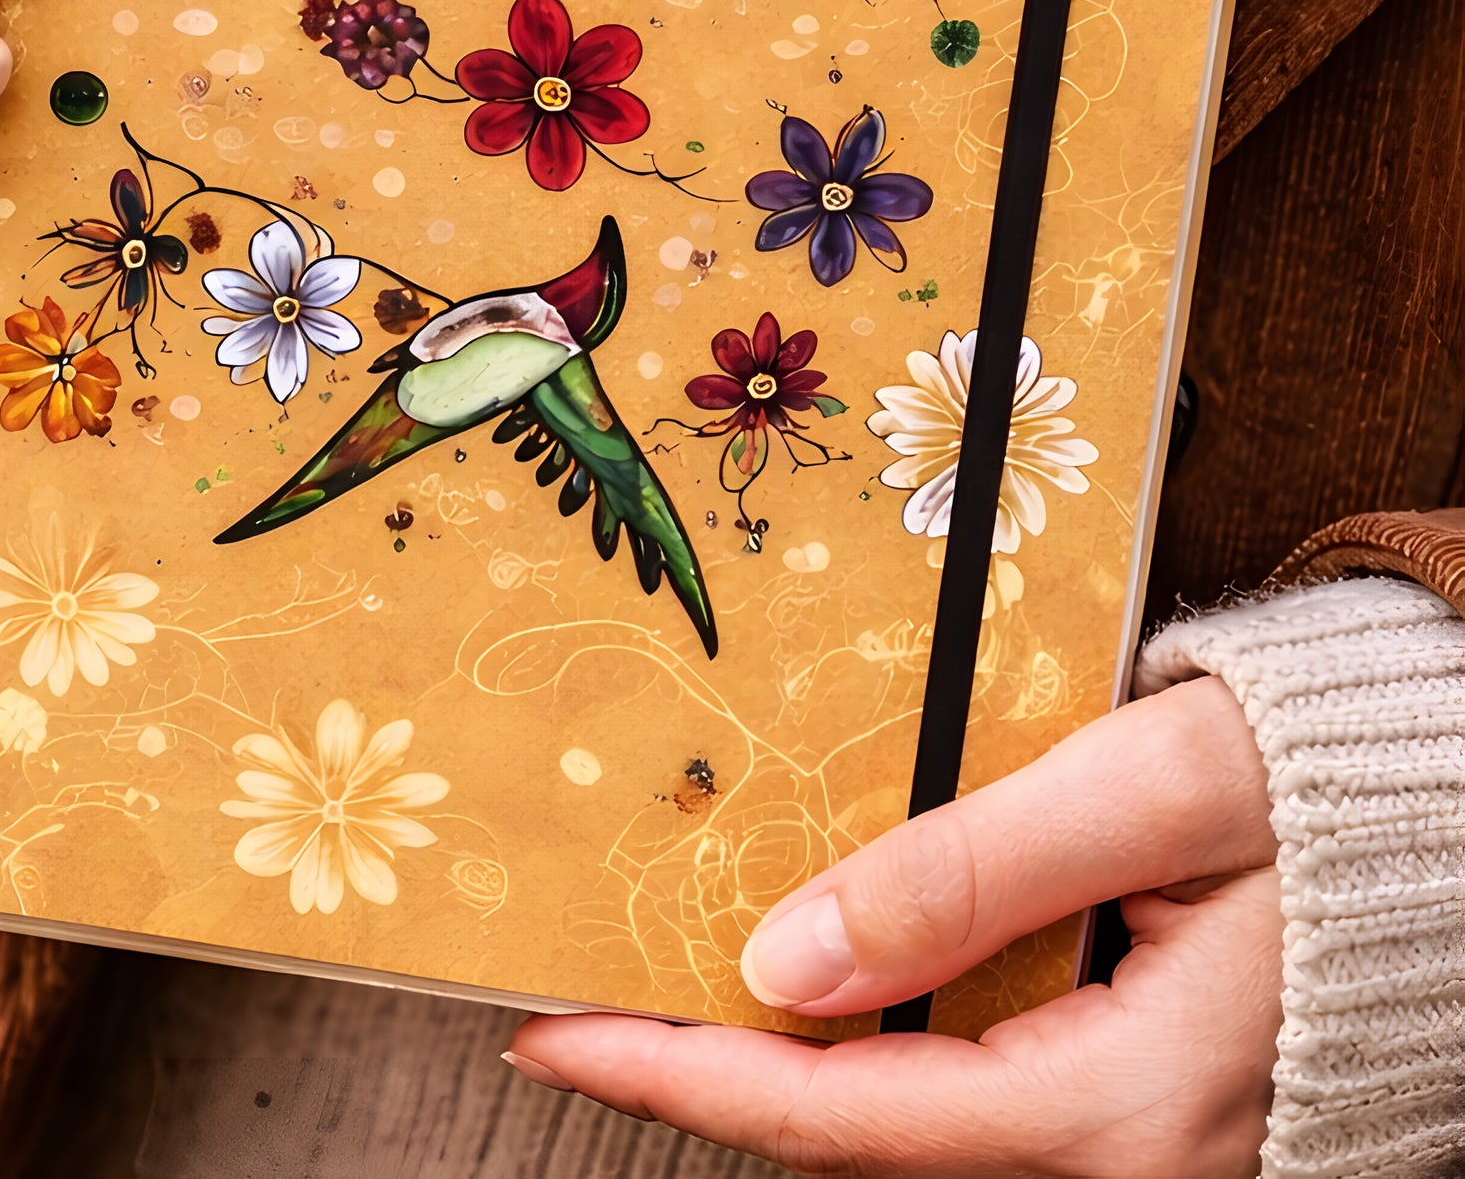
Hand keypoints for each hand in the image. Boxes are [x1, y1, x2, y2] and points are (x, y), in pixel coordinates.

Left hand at [504, 675, 1280, 1176]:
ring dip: (777, 1062)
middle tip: (576, 1002)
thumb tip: (785, 960)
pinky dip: (865, 1046)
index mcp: (1117, 1106)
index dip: (678, 1075)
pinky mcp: (1135, 1102)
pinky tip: (809, 979)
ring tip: (658, 982)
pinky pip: (965, 1092)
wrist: (1455, 812)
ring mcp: (1129, 1143)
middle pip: (858, 1140)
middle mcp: (1117, 1157)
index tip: (551, 1031)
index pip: (842, 1118)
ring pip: (906, 1125)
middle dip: (704, 1075)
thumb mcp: (1151, 794)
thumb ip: (970, 875)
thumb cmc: (1328, 783)